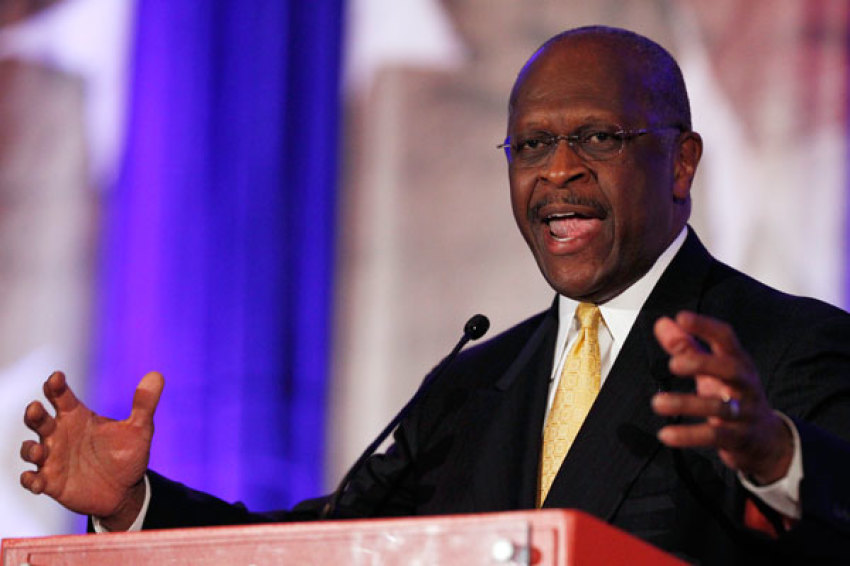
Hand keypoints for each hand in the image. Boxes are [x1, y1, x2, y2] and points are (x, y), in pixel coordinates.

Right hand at [20, 371, 163, 530]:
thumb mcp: (140, 429)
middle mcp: (61, 434)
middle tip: (36, 408)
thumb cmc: (127, 454)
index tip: (56, 378)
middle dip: (34, 413)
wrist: (125, 490)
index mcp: (77, 416)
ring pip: (30, 449)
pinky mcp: (51, 482)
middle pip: (39, 419)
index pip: (61, 396)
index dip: (56, 386)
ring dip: (30, 448)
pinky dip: (31, 480)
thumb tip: (157, 375)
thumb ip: (144, 404)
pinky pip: (33, 480)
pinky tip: (36, 480)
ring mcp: (53, 459)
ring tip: (39, 450)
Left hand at [651, 312, 792, 484]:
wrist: (767, 440)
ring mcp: (745, 412)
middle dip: (703, 364)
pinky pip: (715, 436)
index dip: (705, 326)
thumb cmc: (733, 396)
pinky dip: (689, 435)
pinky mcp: (739, 438)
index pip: (726, 338)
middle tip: (673, 364)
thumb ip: (686, 346)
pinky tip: (666, 434)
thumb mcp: (712, 370)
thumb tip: (662, 323)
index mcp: (738, 362)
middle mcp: (745, 384)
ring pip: (719, 407)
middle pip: (730, 369)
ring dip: (686, 404)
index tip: (682, 317)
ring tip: (658, 403)